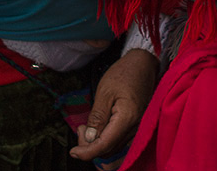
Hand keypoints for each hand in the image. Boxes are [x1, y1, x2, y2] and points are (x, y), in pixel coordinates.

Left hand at [70, 48, 157, 165]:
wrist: (143, 64)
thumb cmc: (124, 74)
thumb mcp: (105, 92)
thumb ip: (97, 118)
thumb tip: (88, 139)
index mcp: (127, 118)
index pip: (105, 145)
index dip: (87, 152)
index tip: (73, 152)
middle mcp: (136, 127)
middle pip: (109, 149)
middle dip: (90, 146)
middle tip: (80, 129)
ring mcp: (138, 128)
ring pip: (114, 147)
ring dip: (97, 143)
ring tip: (87, 126)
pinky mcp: (136, 126)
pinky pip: (119, 140)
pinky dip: (106, 139)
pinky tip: (98, 128)